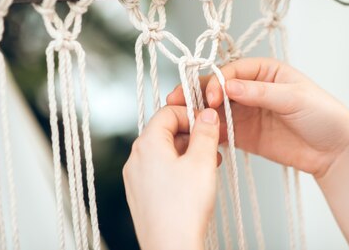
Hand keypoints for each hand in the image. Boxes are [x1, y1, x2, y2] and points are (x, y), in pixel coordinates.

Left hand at [123, 106, 219, 249]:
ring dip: (187, 152)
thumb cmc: (183, 209)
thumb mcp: (202, 161)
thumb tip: (207, 114)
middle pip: (165, 131)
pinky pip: (159, 170)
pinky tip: (195, 182)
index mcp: (147, 144)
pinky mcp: (140, 194)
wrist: (170, 248)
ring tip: (208, 165)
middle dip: (191, 135)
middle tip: (213, 146)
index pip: (167, 112)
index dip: (191, 114)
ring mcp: (135, 178)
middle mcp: (135, 158)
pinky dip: (178, 168)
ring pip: (164, 152)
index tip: (208, 124)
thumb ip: (205, 132)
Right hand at [166, 57, 348, 177]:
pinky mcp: (245, 136)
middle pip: (218, 89)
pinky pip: (221, 131)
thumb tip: (228, 85)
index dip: (217, 82)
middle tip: (178, 103)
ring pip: (215, 110)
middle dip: (199, 95)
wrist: (336, 152)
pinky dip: (208, 133)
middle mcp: (252, 89)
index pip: (232, 72)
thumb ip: (260, 92)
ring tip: (182, 121)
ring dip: (199, 114)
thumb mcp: (294, 98)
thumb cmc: (324, 115)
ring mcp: (247, 113)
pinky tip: (198, 136)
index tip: (212, 97)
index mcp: (265, 71)